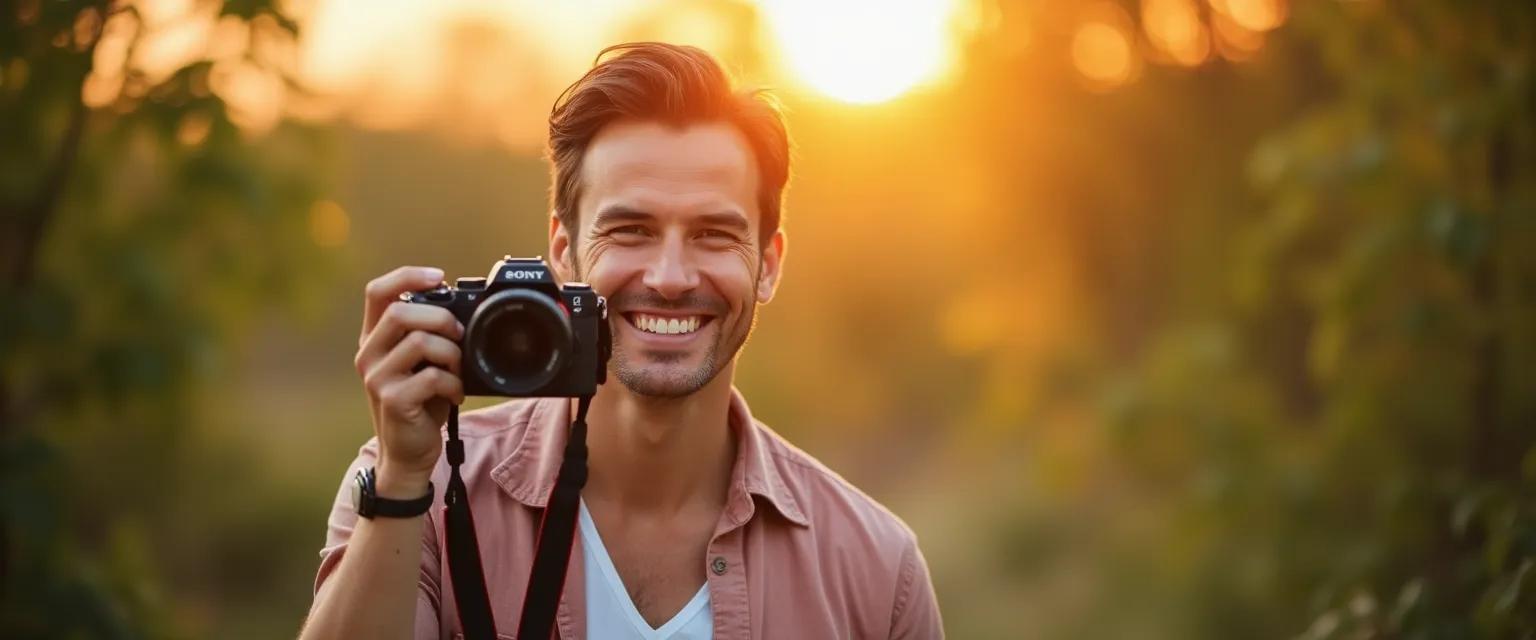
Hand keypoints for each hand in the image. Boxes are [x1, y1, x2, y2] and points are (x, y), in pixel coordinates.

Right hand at [353, 266, 465, 494]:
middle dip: (440, 318)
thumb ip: (428, 336)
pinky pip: (431, 376)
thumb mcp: (421, 363)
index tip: (439, 277)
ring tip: (458, 371)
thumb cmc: (420, 404)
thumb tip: (461, 310)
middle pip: (400, 312)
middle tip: (459, 335)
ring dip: (452, 354)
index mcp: (374, 339)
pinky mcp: (392, 400)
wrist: (408, 454)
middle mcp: (368, 355)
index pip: (377, 292)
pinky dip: (454, 383)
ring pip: (420, 342)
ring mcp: (376, 378)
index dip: (407, 277)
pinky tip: (456, 395)